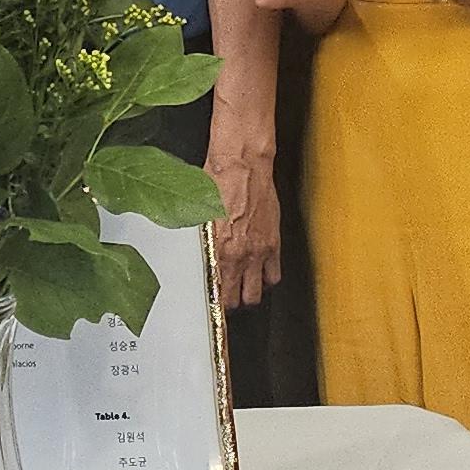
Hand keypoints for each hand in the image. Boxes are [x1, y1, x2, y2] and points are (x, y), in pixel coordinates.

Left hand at [205, 114, 282, 304]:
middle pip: (237, 300)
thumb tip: (195, 260)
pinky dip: (267, 279)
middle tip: (225, 296)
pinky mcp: (274, 243)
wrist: (242, 165)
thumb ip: (201, 244)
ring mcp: (259, 251)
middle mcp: (239, 255)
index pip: (217, 294)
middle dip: (230, 302)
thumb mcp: (199, 216)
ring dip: (249, 293)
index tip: (211, 303)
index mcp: (218, 251)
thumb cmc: (217, 183)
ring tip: (242, 288)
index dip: (214, 303)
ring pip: (257, 293)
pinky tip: (259, 273)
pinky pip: (274, 276)